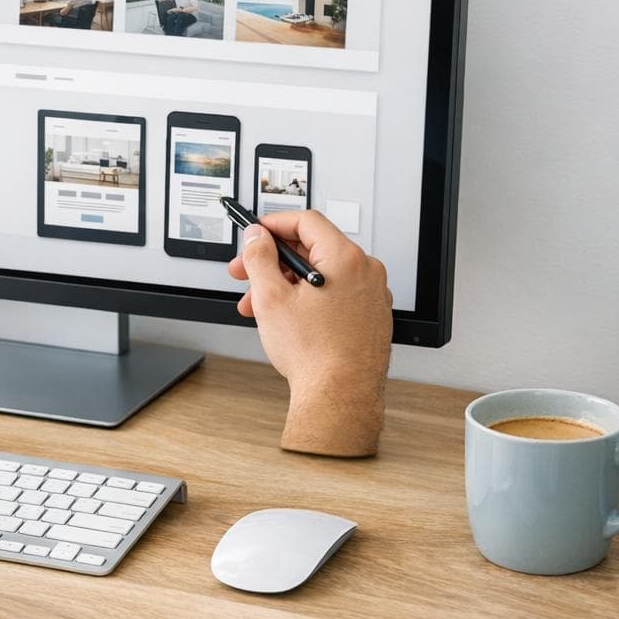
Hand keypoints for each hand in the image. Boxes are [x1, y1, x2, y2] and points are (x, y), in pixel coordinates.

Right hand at [227, 210, 392, 456]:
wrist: (340, 397)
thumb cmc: (316, 355)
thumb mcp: (272, 298)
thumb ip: (259, 257)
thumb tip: (256, 237)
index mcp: (346, 259)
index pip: (306, 221)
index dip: (273, 224)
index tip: (255, 234)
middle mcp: (366, 272)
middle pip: (312, 248)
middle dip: (272, 261)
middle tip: (246, 272)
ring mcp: (371, 295)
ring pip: (321, 274)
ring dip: (285, 284)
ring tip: (260, 306)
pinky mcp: (370, 316)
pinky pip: (334, 294)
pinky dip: (308, 299)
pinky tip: (286, 318)